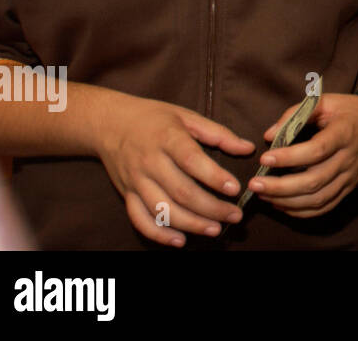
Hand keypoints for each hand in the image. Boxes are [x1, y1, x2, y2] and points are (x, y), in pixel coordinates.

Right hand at [95, 95, 254, 247]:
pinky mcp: (127, 194)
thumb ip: (218, 134)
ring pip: (163, 210)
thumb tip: (248, 148)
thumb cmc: (154, 118)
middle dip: (211, 208)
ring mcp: (136, 181)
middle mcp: (149, 162)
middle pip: (180, 191)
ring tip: (216, 229)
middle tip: (235, 215)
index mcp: (167, 138)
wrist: (109, 123)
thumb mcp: (187, 117)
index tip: (235, 189)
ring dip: (191, 224)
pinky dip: (159, 233)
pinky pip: (140, 219)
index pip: (191, 160)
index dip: (214, 176)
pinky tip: (180, 240)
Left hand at [247, 94, 357, 217]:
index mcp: (345, 133)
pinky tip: (282, 204)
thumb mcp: (326, 101)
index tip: (265, 158)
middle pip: (314, 180)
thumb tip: (269, 135)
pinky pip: (325, 206)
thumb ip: (296, 113)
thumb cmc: (350, 110)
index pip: (317, 150)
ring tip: (263, 195)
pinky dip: (302, 211)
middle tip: (254, 184)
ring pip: (318, 198)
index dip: (289, 157)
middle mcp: (349, 158)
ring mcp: (350, 176)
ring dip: (287, 201)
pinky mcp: (350, 188)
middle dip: (280, 187)